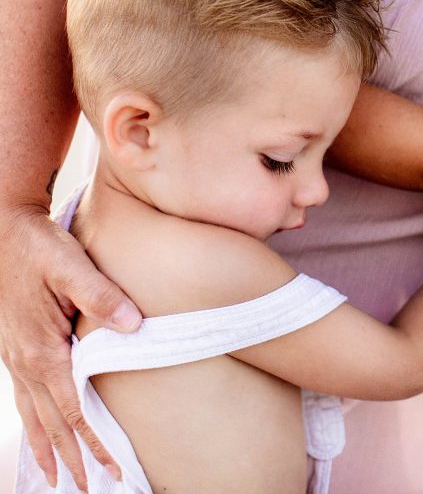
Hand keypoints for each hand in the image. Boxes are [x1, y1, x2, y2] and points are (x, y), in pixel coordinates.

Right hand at [0, 208, 141, 489]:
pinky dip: (33, 425)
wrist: (4, 228)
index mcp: (43, 350)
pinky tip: (39, 436)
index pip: (75, 410)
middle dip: (72, 460)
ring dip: (49, 450)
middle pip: (52, 424)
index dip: (96, 442)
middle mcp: (25, 362)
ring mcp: (16, 358)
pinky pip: (24, 399)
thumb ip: (104, 296)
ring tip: (59, 482)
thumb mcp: (73, 265)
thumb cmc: (42, 246)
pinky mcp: (16, 349)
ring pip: (34, 416)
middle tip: (91, 490)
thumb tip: (136, 325)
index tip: (114, 468)